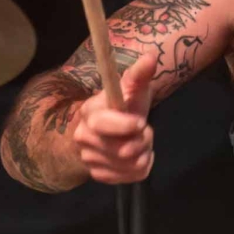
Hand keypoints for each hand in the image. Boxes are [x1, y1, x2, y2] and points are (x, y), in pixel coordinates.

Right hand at [72, 53, 156, 183]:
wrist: (110, 130)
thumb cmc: (124, 106)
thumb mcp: (132, 89)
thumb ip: (140, 75)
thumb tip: (151, 57)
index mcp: (90, 113)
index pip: (103, 125)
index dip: (126, 126)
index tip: (141, 121)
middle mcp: (83, 137)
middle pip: (124, 149)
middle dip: (143, 140)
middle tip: (142, 130)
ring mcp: (88, 158)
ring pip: (131, 164)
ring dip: (144, 153)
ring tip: (139, 142)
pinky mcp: (98, 175)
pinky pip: (132, 177)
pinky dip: (141, 167)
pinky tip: (137, 156)